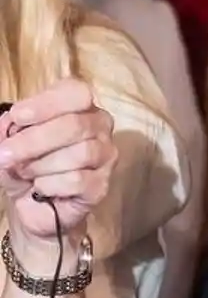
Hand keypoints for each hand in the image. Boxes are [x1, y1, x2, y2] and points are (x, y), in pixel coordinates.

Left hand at [0, 79, 114, 258]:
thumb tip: (12, 126)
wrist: (33, 205)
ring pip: (80, 154)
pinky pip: (76, 180)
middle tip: (5, 154)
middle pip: (75, 125)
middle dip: (33, 141)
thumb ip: (10, 128)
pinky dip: (49, 185)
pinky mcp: (102, 186)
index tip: (16, 116)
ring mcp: (106, 156)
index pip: (76, 92)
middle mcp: (100, 126)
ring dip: (40, 165)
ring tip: (25, 173)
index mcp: (79, 107)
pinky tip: (41, 188)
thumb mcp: (8, 140)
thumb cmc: (25, 164)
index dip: (47, 103)